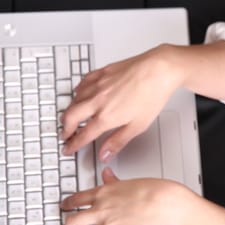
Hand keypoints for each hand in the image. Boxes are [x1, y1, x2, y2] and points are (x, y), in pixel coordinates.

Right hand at [61, 45, 180, 160]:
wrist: (159, 69)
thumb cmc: (152, 94)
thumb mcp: (138, 126)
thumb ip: (118, 141)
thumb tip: (105, 154)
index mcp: (106, 116)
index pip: (83, 135)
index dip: (73, 144)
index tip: (68, 148)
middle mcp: (98, 100)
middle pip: (70, 117)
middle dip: (65, 128)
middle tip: (65, 134)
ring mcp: (98, 85)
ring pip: (74, 100)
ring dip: (70, 111)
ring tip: (72, 117)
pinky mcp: (101, 72)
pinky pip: (82, 83)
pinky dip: (77, 92)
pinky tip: (80, 93)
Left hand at [61, 168, 190, 224]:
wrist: (162, 204)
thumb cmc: (151, 191)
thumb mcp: (129, 181)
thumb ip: (113, 180)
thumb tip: (106, 173)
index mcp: (103, 194)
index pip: (77, 200)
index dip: (68, 204)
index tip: (65, 207)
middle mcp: (101, 212)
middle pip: (73, 222)